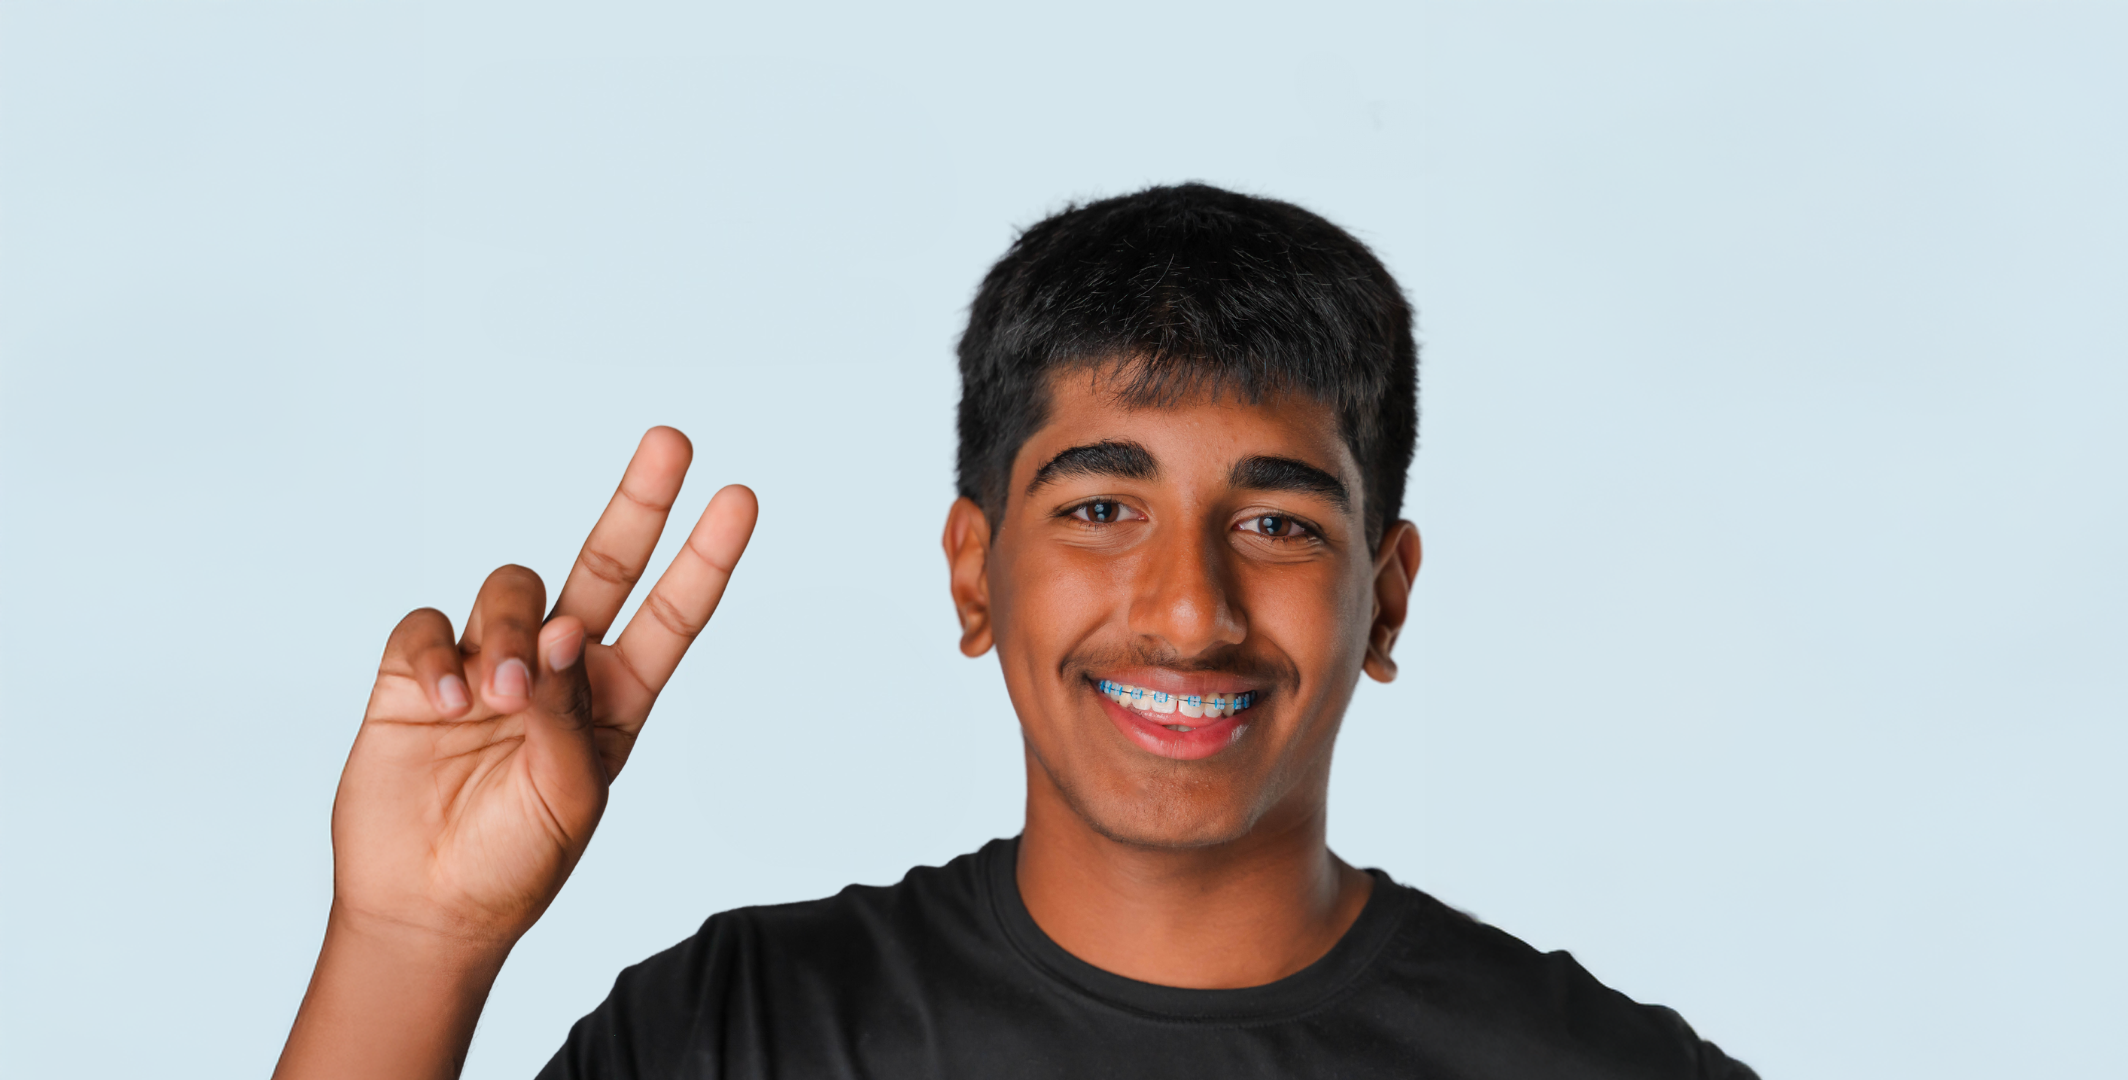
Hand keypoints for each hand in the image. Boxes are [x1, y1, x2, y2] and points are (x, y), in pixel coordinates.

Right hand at [331, 426, 756, 949]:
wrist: (427, 909)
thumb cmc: (515, 863)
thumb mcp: (572, 799)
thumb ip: (571, 715)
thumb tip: (557, 635)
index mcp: (615, 698)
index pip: (670, 615)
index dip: (704, 558)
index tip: (740, 497)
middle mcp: (557, 668)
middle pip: (604, 565)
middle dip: (639, 503)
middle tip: (672, 443)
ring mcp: (487, 663)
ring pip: (511, 590)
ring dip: (508, 632)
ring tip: (499, 700)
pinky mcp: (414, 674)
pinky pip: (428, 626)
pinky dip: (437, 654)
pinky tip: (445, 701)